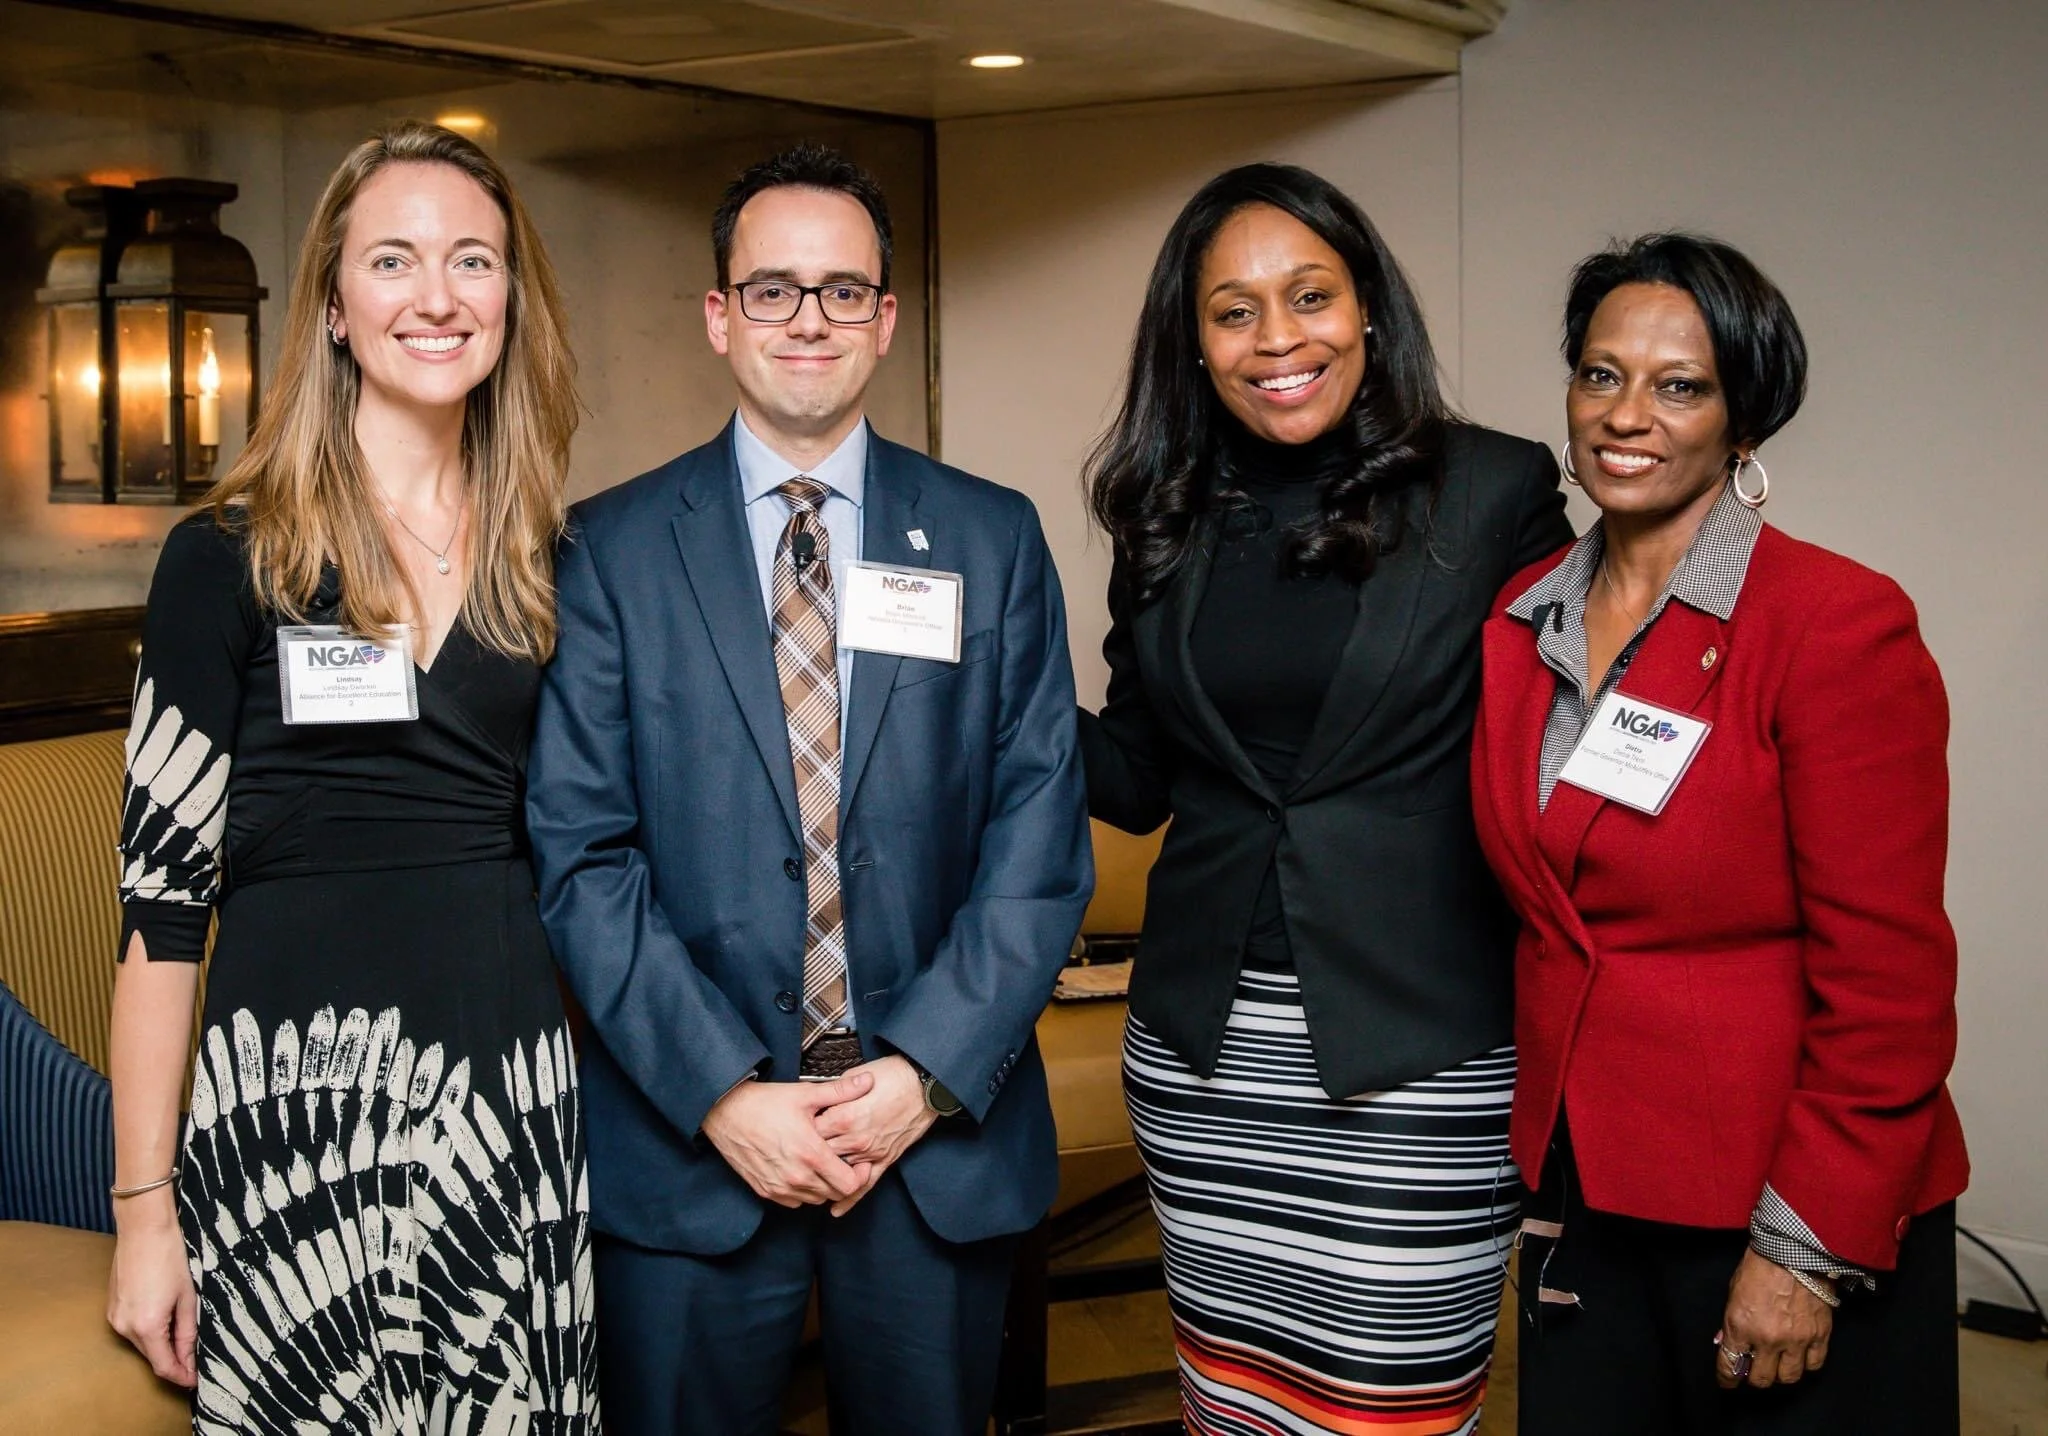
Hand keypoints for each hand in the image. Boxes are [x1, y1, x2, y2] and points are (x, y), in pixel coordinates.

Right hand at [107, 1196, 197, 1388]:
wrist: (143, 1228)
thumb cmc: (170, 1256)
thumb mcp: (187, 1297)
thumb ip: (187, 1332)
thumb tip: (189, 1358)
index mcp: (146, 1326)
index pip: (164, 1366)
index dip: (181, 1376)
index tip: (195, 1380)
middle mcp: (124, 1327)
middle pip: (152, 1356)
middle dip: (173, 1362)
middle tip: (195, 1362)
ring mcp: (114, 1317)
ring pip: (142, 1344)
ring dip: (161, 1346)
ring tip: (184, 1341)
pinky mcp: (112, 1307)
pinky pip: (133, 1329)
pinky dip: (149, 1332)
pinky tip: (166, 1322)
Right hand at [702, 1069, 873, 1207]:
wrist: (724, 1112)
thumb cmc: (765, 1102)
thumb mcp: (806, 1094)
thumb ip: (841, 1091)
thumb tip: (868, 1080)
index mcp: (811, 1155)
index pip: (850, 1185)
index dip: (860, 1175)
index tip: (859, 1161)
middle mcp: (796, 1177)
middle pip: (834, 1195)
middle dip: (842, 1180)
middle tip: (841, 1160)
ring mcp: (779, 1187)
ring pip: (815, 1200)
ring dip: (822, 1186)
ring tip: (821, 1163)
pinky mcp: (765, 1190)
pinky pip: (794, 1201)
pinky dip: (802, 1191)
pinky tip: (801, 1170)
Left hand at [813, 1055, 938, 1216]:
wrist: (925, 1084)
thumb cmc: (893, 1076)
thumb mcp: (855, 1075)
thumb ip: (835, 1092)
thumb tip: (820, 1097)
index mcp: (844, 1117)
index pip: (810, 1133)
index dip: (800, 1131)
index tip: (794, 1130)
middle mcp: (855, 1139)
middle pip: (821, 1155)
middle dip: (808, 1155)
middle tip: (797, 1154)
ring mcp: (870, 1152)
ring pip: (839, 1172)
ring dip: (824, 1175)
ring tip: (808, 1178)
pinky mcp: (885, 1160)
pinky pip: (865, 1185)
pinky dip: (850, 1199)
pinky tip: (836, 1209)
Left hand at [1715, 1247, 1833, 1388]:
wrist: (1794, 1251)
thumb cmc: (1759, 1266)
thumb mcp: (1734, 1292)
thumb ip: (1731, 1322)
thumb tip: (1727, 1342)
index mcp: (1741, 1326)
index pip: (1730, 1366)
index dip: (1727, 1379)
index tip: (1727, 1382)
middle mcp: (1768, 1339)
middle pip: (1761, 1379)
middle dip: (1754, 1378)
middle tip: (1754, 1370)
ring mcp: (1796, 1340)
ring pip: (1789, 1378)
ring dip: (1780, 1374)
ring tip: (1777, 1364)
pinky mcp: (1820, 1335)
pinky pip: (1814, 1365)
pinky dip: (1806, 1364)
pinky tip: (1800, 1357)